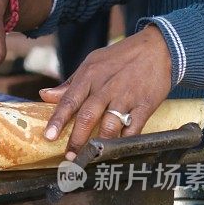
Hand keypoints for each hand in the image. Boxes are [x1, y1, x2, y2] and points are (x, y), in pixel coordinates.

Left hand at [39, 25, 172, 158]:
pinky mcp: (145, 105)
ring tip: (91, 157)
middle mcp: (106, 87)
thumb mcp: (92, 63)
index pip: (69, 100)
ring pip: (110, 125)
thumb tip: (44, 95)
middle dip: (77, 139)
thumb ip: (69, 84)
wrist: (159, 47)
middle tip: (69, 157)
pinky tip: (116, 151)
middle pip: (88, 116)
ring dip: (100, 144)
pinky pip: (133, 129)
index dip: (58, 120)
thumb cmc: (120, 57)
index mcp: (90, 76)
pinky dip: (124, 142)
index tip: (48, 136)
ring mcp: (127, 97)